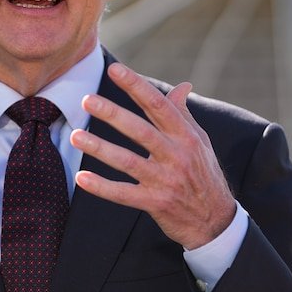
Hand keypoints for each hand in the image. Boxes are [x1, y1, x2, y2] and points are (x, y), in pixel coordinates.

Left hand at [70, 62, 234, 249]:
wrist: (215, 222)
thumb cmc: (204, 175)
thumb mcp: (201, 143)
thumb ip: (184, 115)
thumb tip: (182, 86)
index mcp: (186, 137)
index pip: (158, 105)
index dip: (136, 86)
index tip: (115, 69)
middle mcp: (177, 156)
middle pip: (140, 131)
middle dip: (112, 114)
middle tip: (87, 99)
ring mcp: (166, 181)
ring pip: (128, 162)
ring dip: (99, 148)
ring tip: (75, 136)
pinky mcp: (156, 203)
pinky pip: (124, 194)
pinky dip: (102, 187)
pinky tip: (82, 178)